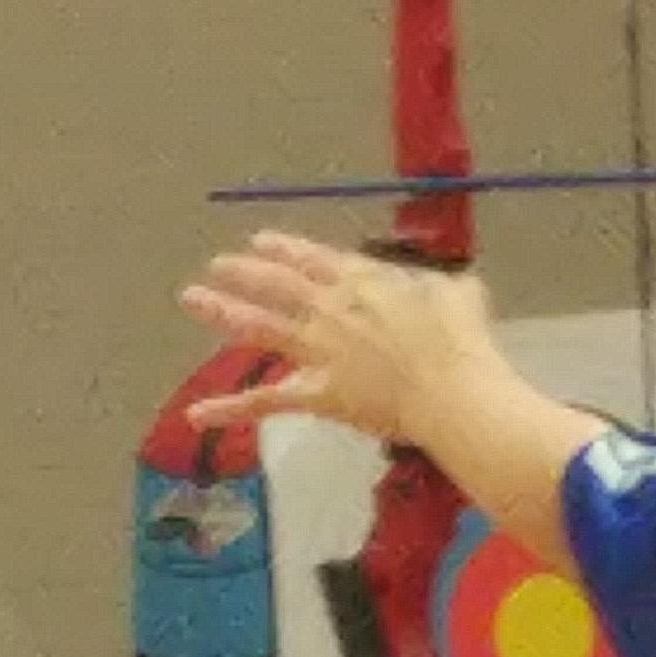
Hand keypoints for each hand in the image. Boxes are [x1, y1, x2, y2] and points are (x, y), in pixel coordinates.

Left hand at [177, 233, 499, 445]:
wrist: (452, 389)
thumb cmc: (463, 340)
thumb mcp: (459, 293)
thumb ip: (444, 285)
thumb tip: (451, 285)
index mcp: (362, 280)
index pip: (312, 259)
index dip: (283, 249)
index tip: (260, 241)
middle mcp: (331, 308)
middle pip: (278, 284)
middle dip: (244, 271)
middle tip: (218, 265)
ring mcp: (320, 350)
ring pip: (261, 327)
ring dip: (223, 311)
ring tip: (192, 299)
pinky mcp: (318, 393)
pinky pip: (267, 402)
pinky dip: (229, 410)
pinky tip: (195, 415)